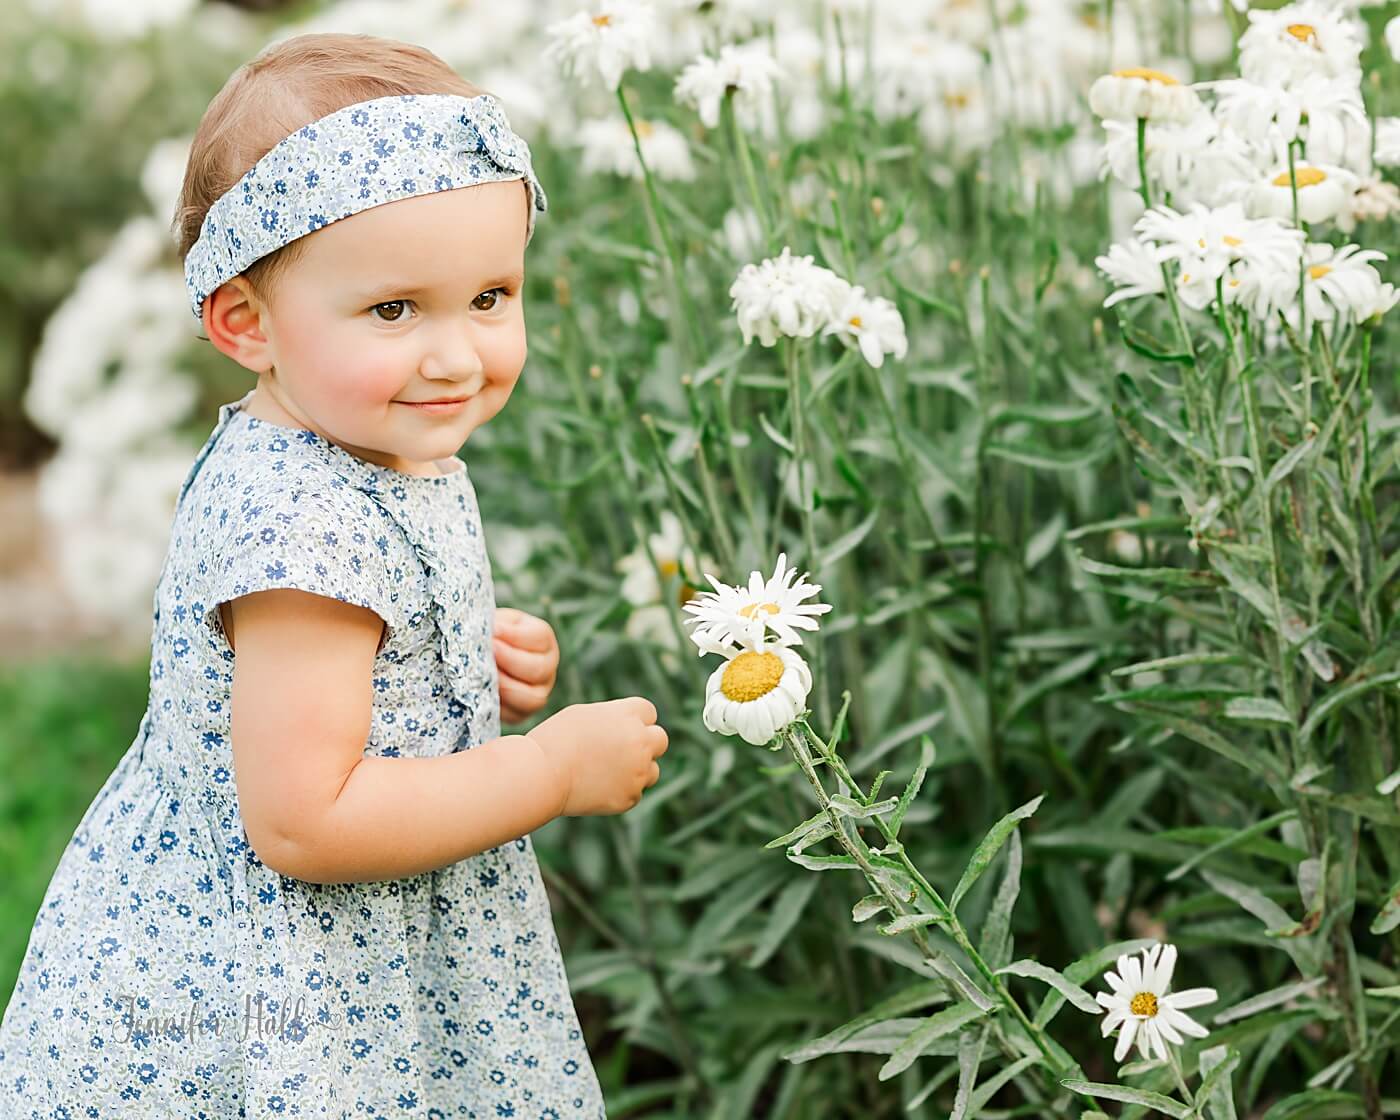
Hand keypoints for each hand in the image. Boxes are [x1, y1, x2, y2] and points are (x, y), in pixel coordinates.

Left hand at [493, 607, 558, 725]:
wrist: (482, 659)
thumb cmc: (490, 636)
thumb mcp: (495, 622)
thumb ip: (494, 624)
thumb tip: (492, 632)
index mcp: (543, 640)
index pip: (539, 637)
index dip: (514, 636)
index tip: (492, 631)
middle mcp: (547, 667)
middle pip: (538, 669)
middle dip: (509, 662)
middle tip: (487, 653)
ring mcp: (539, 693)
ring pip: (532, 699)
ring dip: (505, 687)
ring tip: (483, 676)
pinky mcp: (522, 713)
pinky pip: (515, 716)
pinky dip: (499, 706)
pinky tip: (483, 692)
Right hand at [526, 698, 668, 816]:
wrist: (542, 775)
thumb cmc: (555, 740)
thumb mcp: (585, 714)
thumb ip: (614, 718)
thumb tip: (629, 727)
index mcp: (628, 715)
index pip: (648, 712)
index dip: (634, 720)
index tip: (620, 728)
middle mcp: (640, 741)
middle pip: (660, 739)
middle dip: (646, 743)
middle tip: (622, 750)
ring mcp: (638, 771)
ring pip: (652, 770)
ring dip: (637, 770)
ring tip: (605, 771)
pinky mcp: (630, 797)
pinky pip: (635, 792)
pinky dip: (621, 791)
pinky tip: (597, 787)